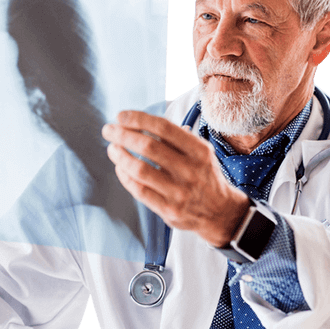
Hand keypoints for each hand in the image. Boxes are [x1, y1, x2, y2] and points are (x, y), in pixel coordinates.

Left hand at [102, 111, 249, 247]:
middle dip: (123, 135)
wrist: (221, 212)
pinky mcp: (168, 210)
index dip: (138, 119)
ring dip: (120, 156)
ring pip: (140, 170)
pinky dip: (125, 176)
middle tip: (109, 130)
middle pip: (148, 147)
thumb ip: (176, 138)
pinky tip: (120, 167)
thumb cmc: (204, 176)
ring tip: (112, 148)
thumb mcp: (200, 152)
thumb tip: (139, 121)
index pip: (164, 128)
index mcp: (199, 151)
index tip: (120, 116)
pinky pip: (139, 191)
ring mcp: (179, 192)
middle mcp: (190, 170)